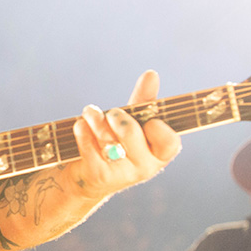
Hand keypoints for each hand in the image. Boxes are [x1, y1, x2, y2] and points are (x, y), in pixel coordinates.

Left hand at [67, 70, 181, 200]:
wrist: (85, 176)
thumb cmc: (115, 143)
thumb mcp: (132, 122)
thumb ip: (143, 101)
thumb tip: (152, 74)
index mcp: (159, 154)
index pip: (169, 142)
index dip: (158, 128)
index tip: (148, 121)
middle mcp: (144, 167)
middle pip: (131, 132)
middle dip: (116, 116)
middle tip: (111, 114)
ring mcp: (121, 174)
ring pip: (107, 137)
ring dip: (95, 118)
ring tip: (90, 114)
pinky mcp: (98, 176)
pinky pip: (88, 145)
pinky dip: (82, 130)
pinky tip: (80, 127)